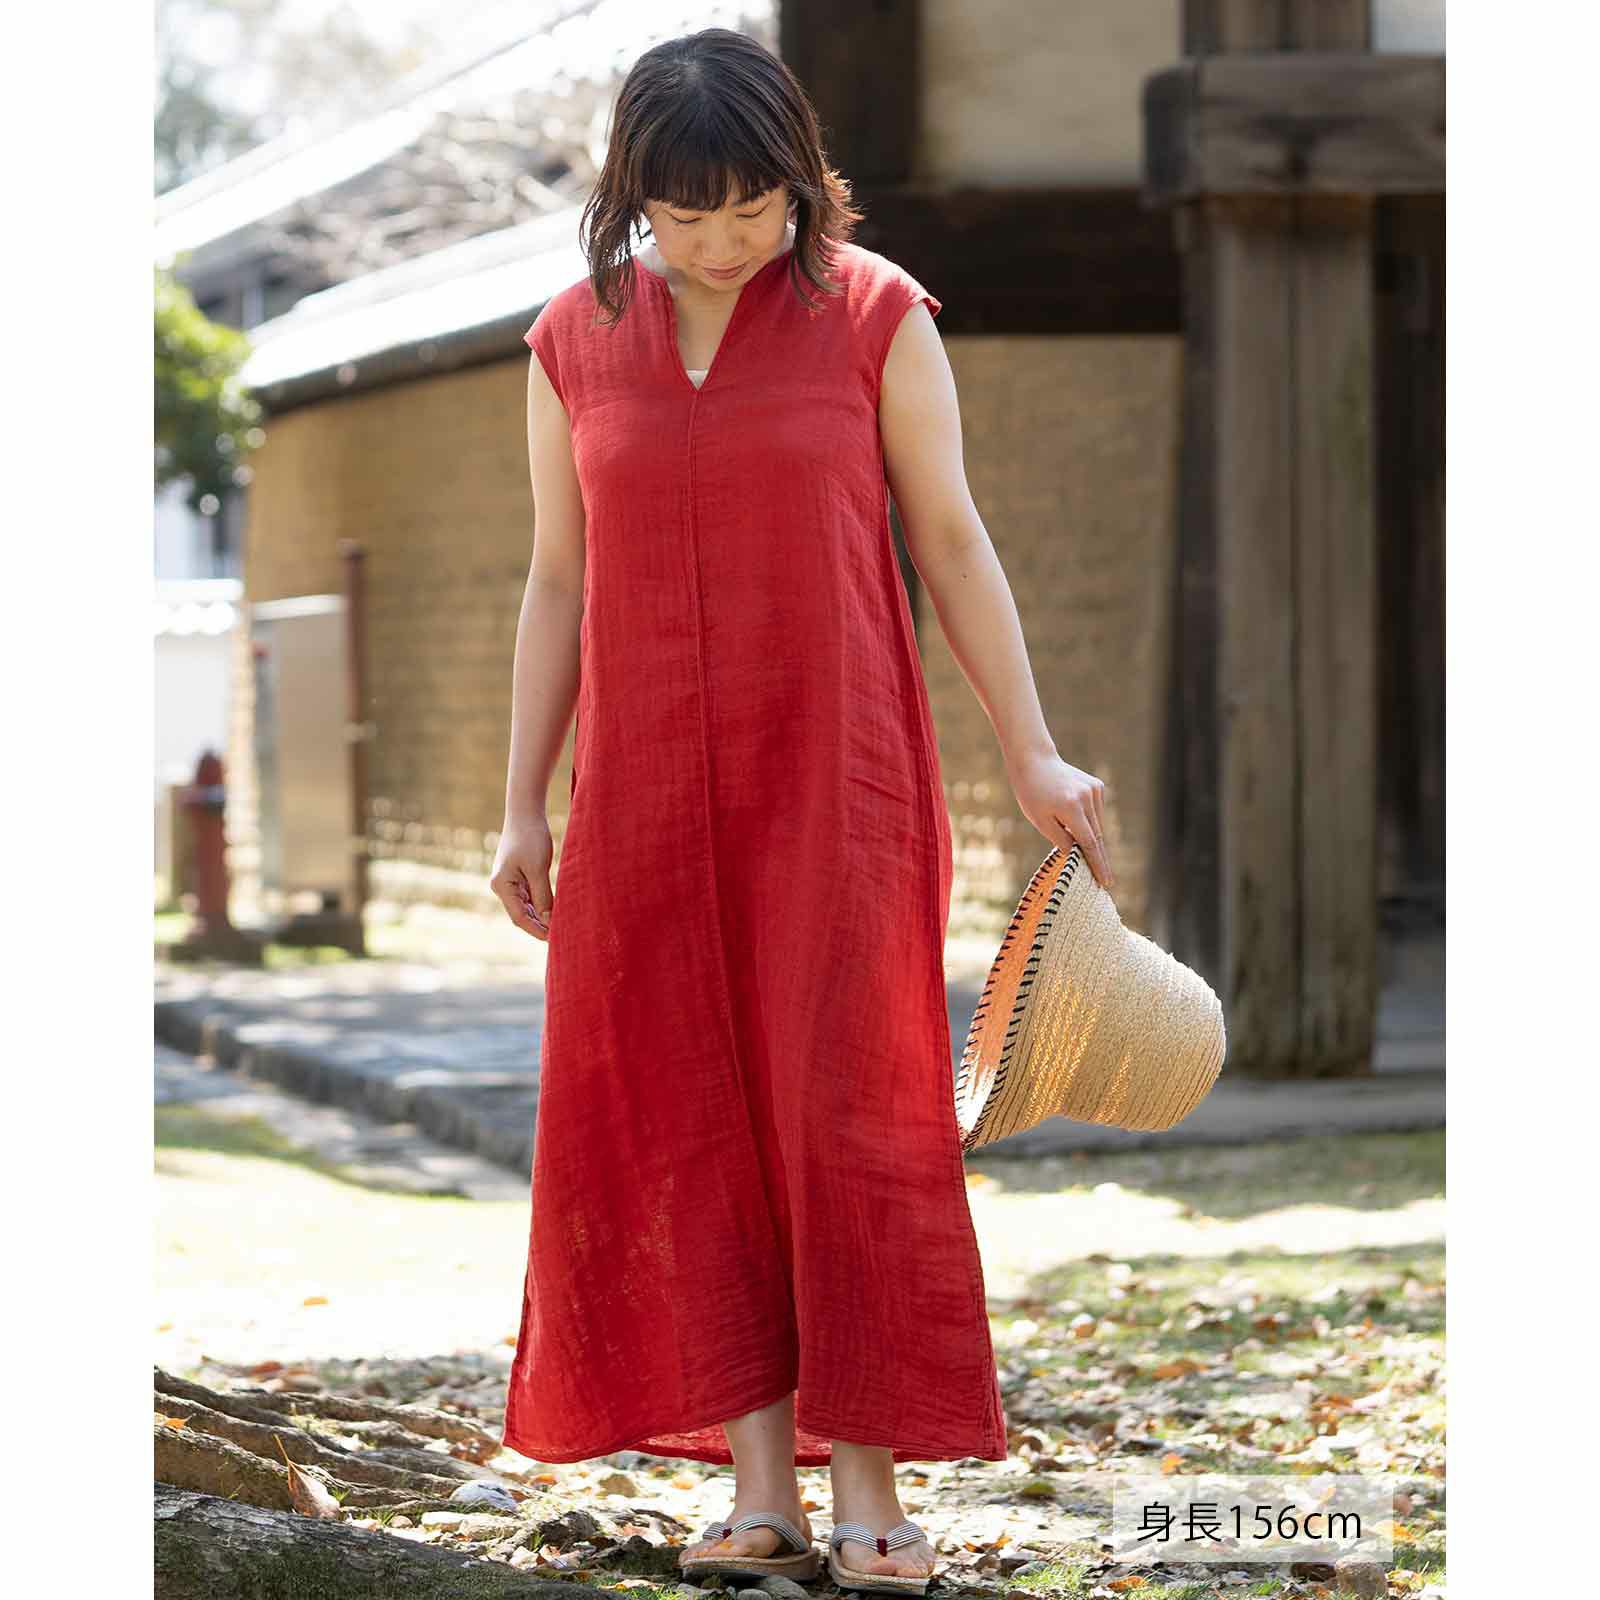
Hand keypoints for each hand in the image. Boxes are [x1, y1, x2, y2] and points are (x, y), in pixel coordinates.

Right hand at [489, 815, 555, 940]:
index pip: (519, 917)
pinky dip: (541, 905)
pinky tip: (555, 912)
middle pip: (521, 915)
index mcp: (502, 886)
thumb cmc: (530, 838)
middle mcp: (502, 886)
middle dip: (539, 927)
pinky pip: (529, 897)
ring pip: (526, 907)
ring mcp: (509, 881)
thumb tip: (549, 920)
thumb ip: (542, 896)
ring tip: (560, 928)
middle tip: (560, 938)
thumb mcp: (538, 869)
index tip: (554, 940)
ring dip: (541, 918)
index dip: (537, 930)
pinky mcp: (518, 875)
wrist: (525, 812)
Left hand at [1005, 748, 1115, 890]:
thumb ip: (1061, 839)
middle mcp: (1087, 798)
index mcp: (1071, 808)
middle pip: (1096, 836)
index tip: (1106, 882)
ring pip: (1097, 825)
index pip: (1089, 844)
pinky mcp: (1097, 786)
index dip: (1098, 865)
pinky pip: (1096, 812)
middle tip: (1104, 880)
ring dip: (1091, 838)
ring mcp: (1095, 790)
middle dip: (1098, 858)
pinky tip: (1073, 815)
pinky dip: (1089, 821)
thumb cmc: (1031, 792)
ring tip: (1073, 835)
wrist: (1035, 760)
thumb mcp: (1040, 820)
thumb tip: (1077, 856)